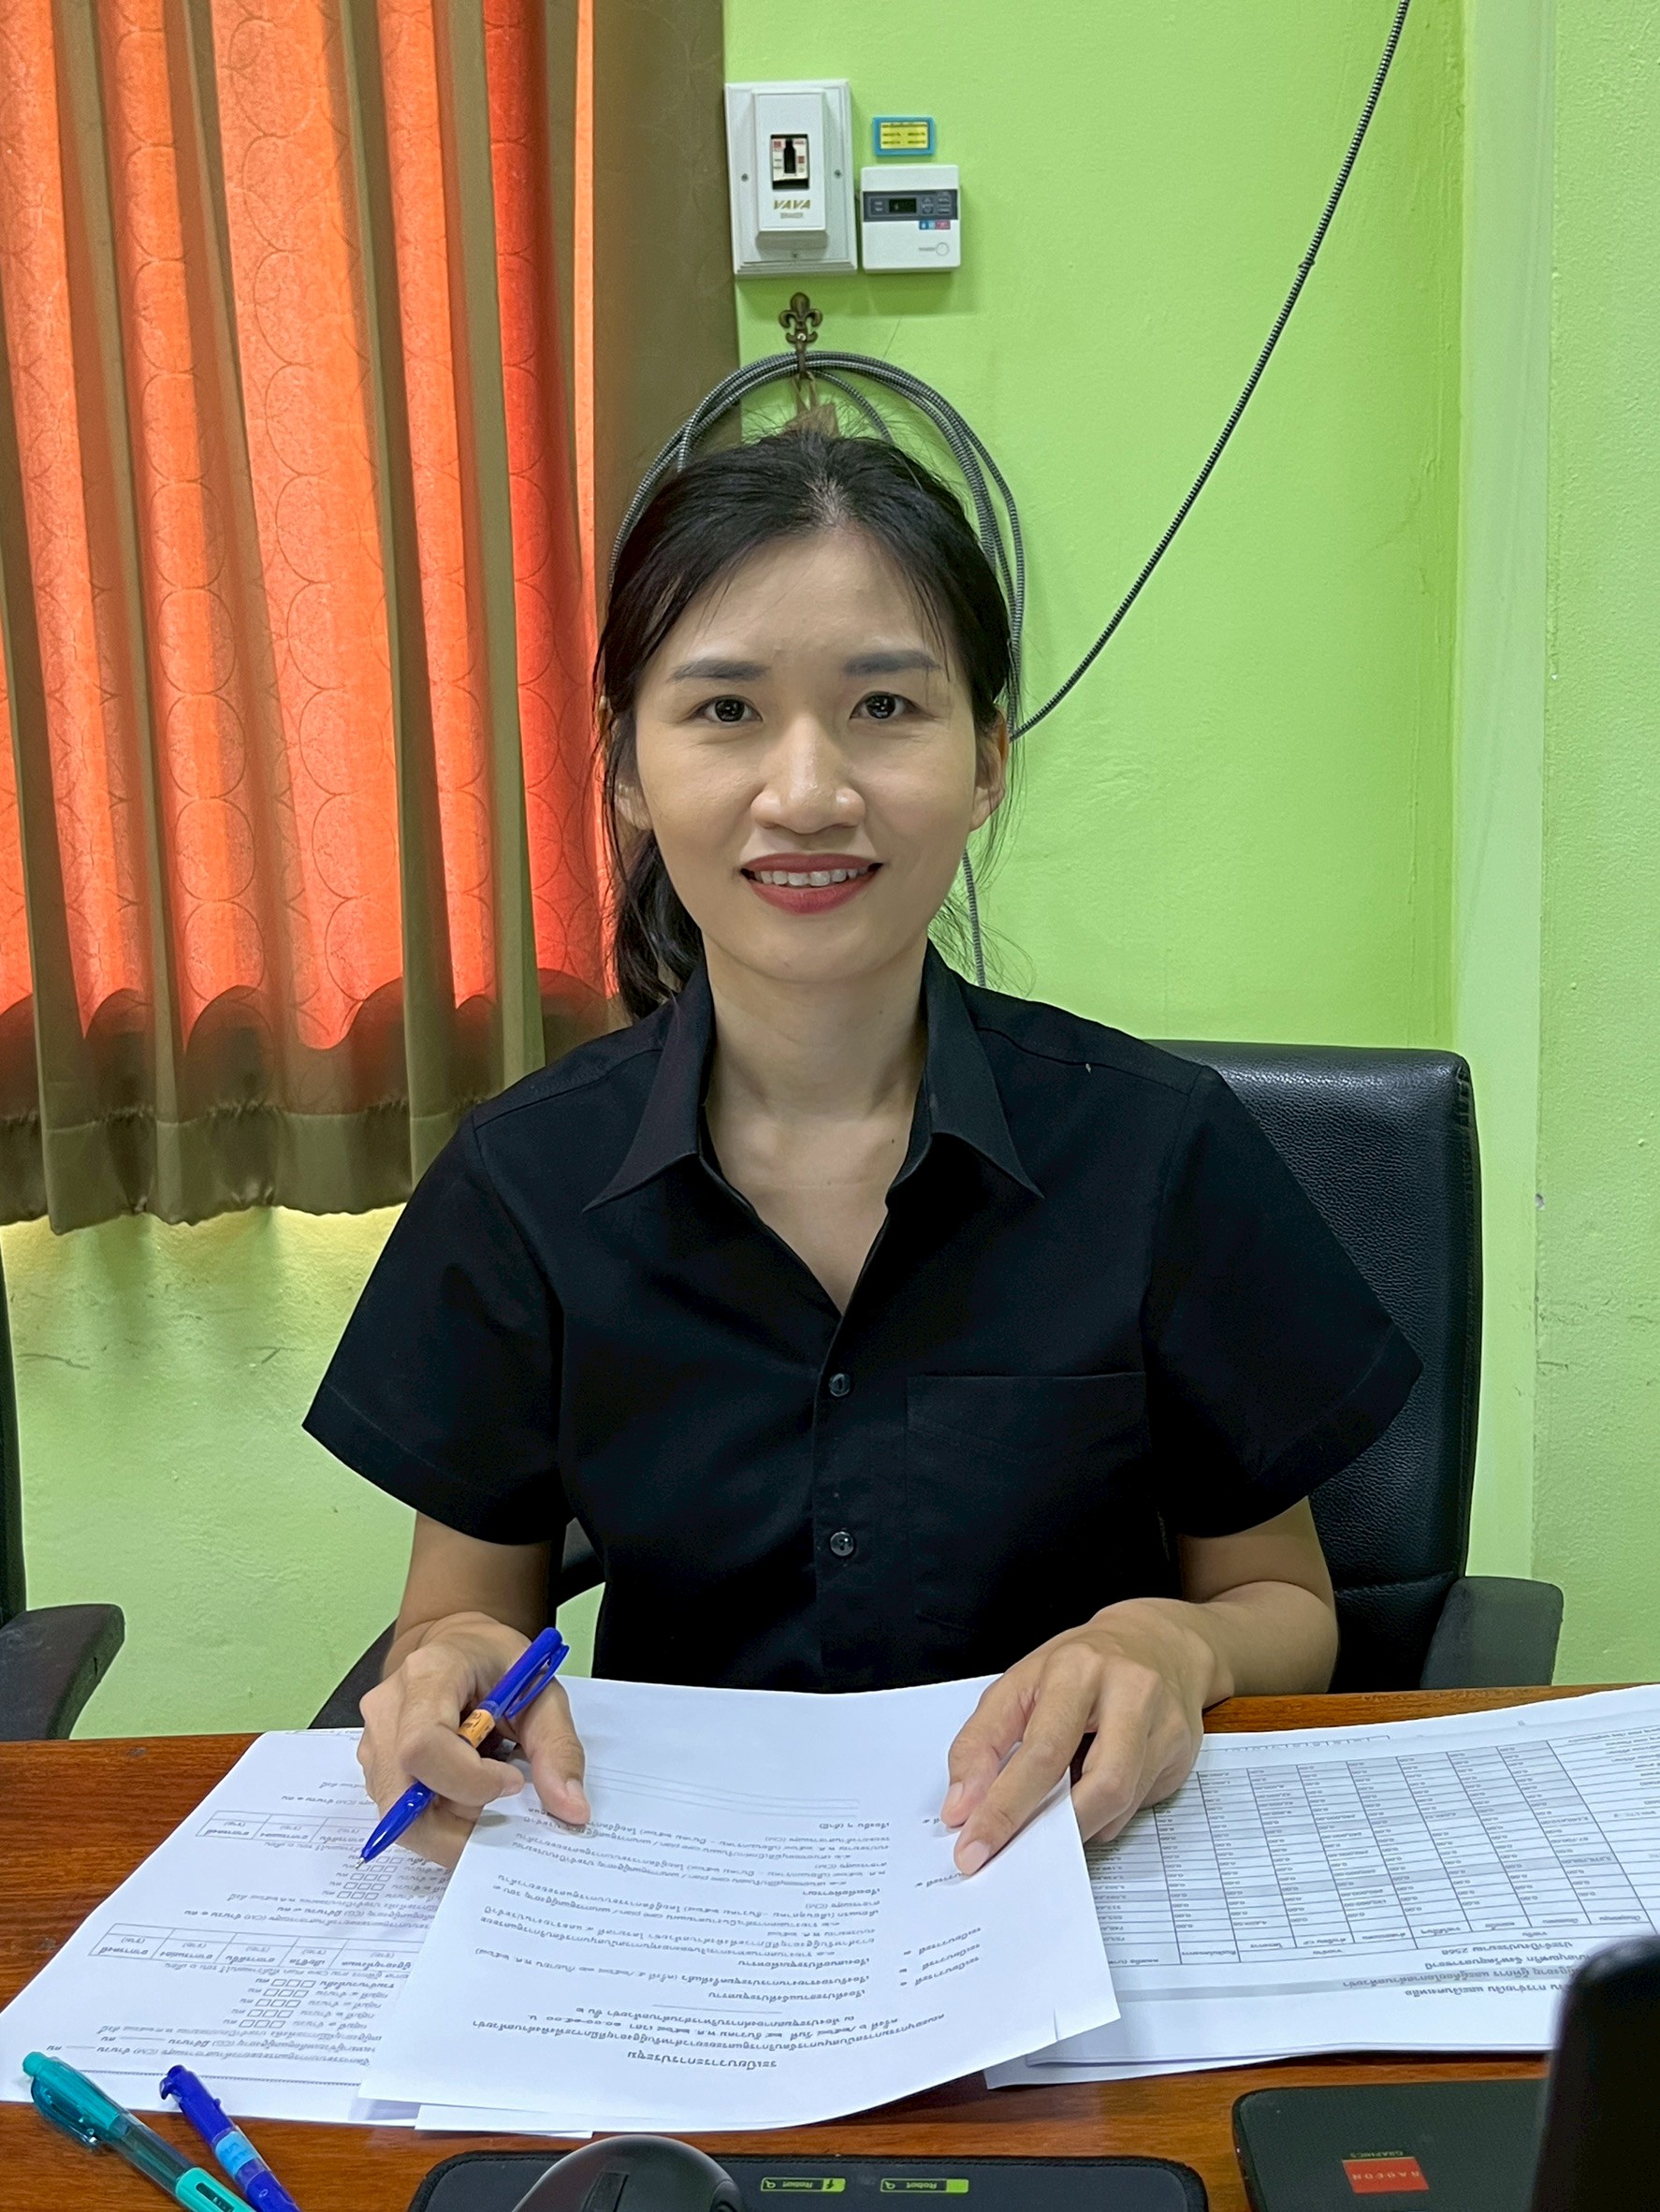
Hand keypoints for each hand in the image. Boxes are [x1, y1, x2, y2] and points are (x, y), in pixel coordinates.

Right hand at [356, 1610, 589, 1866]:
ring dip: (448, 1825)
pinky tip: (464, 1793)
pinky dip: (437, 1820)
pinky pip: (399, 1812)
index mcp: (429, 1674)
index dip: (469, 1780)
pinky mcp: (374, 1763)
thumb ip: (558, 1748)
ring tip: (483, 1792)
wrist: (458, 1646)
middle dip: (457, 1824)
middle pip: (401, 1795)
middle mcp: (387, 1707)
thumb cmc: (496, 1664)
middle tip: (499, 1807)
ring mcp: (373, 1737)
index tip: (512, 1781)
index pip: (424, 1745)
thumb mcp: (541, 1690)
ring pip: (398, 1814)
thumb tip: (571, 1810)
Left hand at [941, 1599, 1216, 1874]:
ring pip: (1120, 1802)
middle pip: (1097, 1786)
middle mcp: (1130, 1692)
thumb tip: (961, 1807)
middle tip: (1013, 1854)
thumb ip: (982, 1742)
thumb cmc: (1079, 1666)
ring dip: (1079, 1824)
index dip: (1005, 1807)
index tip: (974, 1847)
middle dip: (1050, 1830)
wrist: (1157, 1643)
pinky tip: (1090, 1793)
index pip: (1041, 1752)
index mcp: (1078, 1669)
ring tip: (1053, 1812)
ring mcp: (1165, 1723)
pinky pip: (1135, 1806)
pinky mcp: (1183, 1751)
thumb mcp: (1019, 1685)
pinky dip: (1103, 1813)